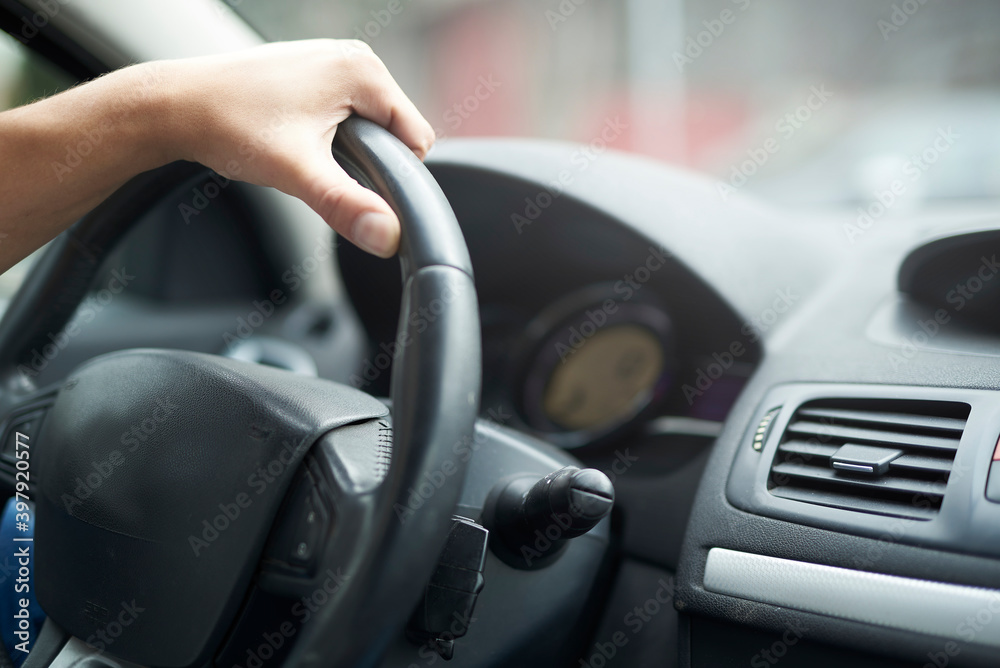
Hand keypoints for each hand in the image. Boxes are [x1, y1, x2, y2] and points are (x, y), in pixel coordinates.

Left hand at [161, 40, 435, 257]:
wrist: (174, 105)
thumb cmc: (229, 126)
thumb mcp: (297, 173)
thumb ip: (348, 205)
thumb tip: (387, 236)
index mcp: (364, 71)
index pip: (417, 139)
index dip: (392, 175)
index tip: (349, 184)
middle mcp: (354, 56)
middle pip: (395, 132)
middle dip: (368, 162)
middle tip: (317, 168)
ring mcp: (333, 59)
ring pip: (370, 125)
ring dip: (348, 150)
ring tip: (301, 153)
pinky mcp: (314, 70)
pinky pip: (346, 112)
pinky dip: (331, 134)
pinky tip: (294, 139)